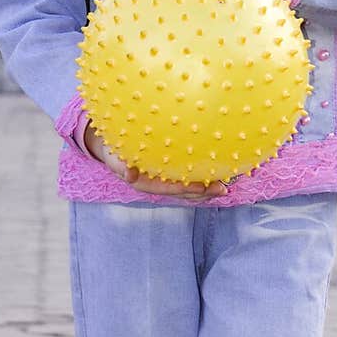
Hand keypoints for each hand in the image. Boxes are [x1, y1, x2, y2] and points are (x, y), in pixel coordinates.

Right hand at [83, 122, 227, 199]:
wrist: (109, 144)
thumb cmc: (113, 150)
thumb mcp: (113, 158)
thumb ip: (121, 166)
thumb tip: (130, 174)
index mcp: (147, 182)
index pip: (170, 188)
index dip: (186, 189)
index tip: (202, 188)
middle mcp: (159, 181)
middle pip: (184, 190)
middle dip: (203, 191)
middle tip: (223, 189)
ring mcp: (165, 175)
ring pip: (188, 183)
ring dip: (206, 184)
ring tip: (226, 182)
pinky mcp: (169, 166)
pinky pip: (186, 170)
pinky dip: (200, 168)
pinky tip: (216, 163)